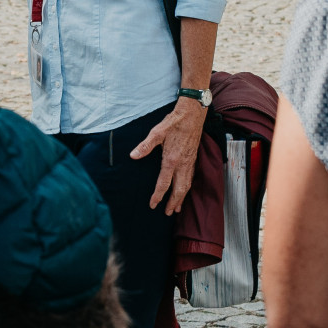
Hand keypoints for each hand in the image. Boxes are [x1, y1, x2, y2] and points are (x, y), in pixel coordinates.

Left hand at [131, 98, 207, 213]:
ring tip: (177, 208)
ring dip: (182, 198)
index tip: (153, 205)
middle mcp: (182, 164)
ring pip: (187, 185)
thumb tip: (133, 156)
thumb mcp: (157, 132)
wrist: (193, 113)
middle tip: (167, 213)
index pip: (164, 184)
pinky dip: (187, 188)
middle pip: (179, 189)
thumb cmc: (174, 122)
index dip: (158, 196)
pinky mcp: (194, 158)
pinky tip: (185, 190)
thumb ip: (145, 146)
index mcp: (171, 159)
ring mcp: (190, 162)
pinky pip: (191, 178)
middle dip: (173, 203)